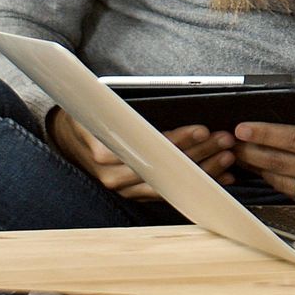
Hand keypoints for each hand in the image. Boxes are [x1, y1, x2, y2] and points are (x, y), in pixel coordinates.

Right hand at [47, 106, 233, 198]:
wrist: (66, 139)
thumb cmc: (89, 115)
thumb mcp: (99, 104)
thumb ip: (124, 109)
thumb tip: (165, 100)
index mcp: (104, 151)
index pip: (150, 147)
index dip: (179, 139)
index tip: (202, 130)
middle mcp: (113, 176)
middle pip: (165, 166)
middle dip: (199, 153)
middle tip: (225, 140)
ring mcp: (124, 188)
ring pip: (170, 183)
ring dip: (203, 170)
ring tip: (228, 157)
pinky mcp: (134, 194)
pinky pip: (169, 192)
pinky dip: (195, 184)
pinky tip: (218, 177)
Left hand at [231, 90, 294, 202]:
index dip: (268, 133)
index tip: (243, 127)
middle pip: (285, 163)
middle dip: (253, 151)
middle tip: (228, 141)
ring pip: (285, 181)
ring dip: (258, 168)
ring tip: (236, 154)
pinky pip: (294, 193)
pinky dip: (272, 182)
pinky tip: (258, 170)